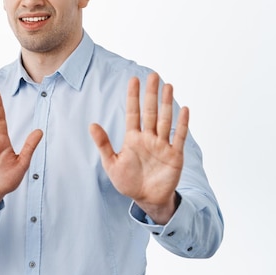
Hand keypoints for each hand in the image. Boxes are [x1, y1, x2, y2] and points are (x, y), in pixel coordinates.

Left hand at [89, 73, 188, 223]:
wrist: (146, 199)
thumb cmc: (128, 181)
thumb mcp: (111, 163)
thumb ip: (103, 144)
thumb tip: (92, 124)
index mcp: (133, 138)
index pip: (133, 112)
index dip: (133, 96)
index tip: (134, 79)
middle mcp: (149, 138)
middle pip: (151, 111)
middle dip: (151, 94)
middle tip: (153, 75)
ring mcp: (162, 145)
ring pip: (165, 120)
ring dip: (167, 103)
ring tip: (168, 86)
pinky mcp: (174, 155)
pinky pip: (178, 136)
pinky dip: (182, 124)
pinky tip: (183, 109)